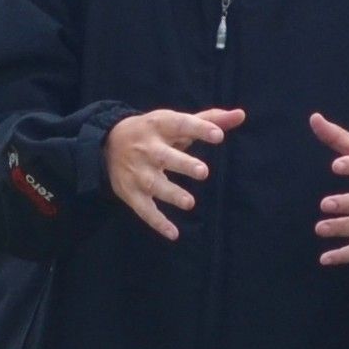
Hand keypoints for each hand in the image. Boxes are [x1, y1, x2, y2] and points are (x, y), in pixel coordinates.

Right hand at [106, 106, 248, 238]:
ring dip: (170, 194)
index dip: (199, 129)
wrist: (107, 144)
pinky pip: (144, 209)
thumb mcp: (176, 121)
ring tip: (189, 203)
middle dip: (182, 164)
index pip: (181, 124)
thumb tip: (241, 115)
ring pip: (153, 184)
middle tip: (203, 172)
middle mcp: (147, 149)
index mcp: (159, 126)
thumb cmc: (154, 132)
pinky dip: (157, 222)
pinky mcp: (131, 193)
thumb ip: (209, 120)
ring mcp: (138, 172)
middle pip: (164, 156)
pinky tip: (173, 234)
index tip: (219, 136)